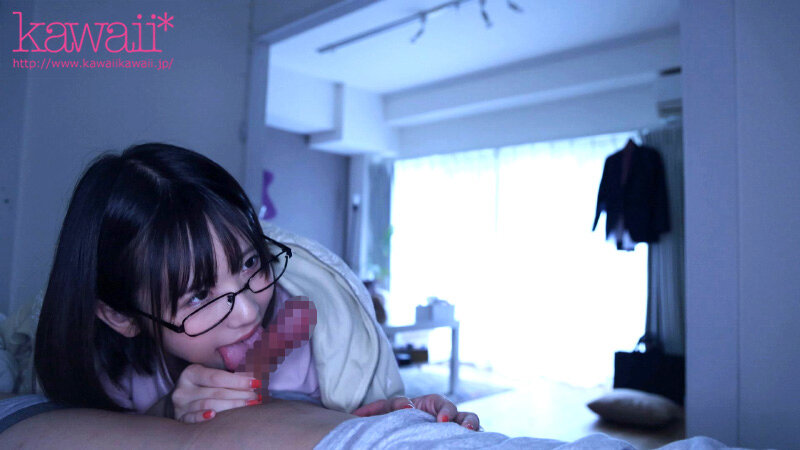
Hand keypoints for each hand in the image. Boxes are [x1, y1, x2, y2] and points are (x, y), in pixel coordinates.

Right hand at [172, 363, 261, 422]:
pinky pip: (192, 419)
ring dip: (231, 406)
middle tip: (256, 396)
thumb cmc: (202, 385)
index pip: (217, 377)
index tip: (256, 383)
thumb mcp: (211, 375)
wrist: (182, 399)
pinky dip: (203, 417)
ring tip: (248, 405)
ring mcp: (180, 405)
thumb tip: (255, 378)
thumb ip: (230, 375)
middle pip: (216, 392)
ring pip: (208, 405)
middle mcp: (183, 389)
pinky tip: (214, 416)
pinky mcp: (180, 418)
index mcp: (191, 373)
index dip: (238, 381)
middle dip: (239, 394)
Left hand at [352, 394, 479, 430]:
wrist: (388, 434)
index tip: (441, 421)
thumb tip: (392, 409)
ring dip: (472, 431)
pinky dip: (472, 442)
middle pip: (464, 416)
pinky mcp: (450, 441)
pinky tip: (472, 445)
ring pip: (470, 428)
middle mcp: (445, 418)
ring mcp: (450, 432)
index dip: (445, 412)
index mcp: (430, 406)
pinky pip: (465, 442)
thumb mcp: (386, 410)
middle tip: (463, 429)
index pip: (443, 405)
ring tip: (471, 436)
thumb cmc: (389, 419)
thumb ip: (386, 408)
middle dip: (467, 421)